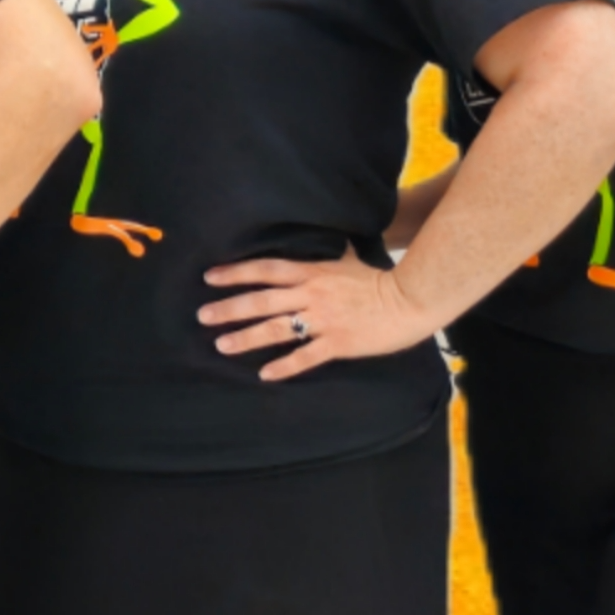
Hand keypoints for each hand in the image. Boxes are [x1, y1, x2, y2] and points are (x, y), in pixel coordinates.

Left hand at [200, 250, 444, 382]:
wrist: (411, 299)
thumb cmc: (380, 279)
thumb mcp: (349, 260)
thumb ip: (330, 254)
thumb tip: (327, 240)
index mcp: (312, 272)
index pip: (266, 269)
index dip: (236, 273)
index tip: (209, 277)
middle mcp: (312, 295)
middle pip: (262, 300)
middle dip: (229, 308)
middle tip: (203, 316)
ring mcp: (324, 320)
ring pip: (277, 329)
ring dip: (247, 338)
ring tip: (222, 346)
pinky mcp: (338, 343)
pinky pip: (305, 357)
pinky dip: (285, 366)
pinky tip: (265, 375)